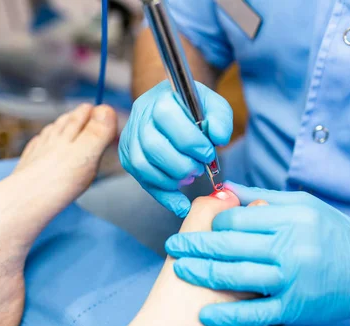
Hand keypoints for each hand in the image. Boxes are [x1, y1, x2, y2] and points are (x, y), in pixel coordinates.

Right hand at [119, 81, 232, 216]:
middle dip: (182, 164)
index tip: (208, 152)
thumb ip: (220, 118)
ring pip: (143, 166)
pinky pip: (143, 182)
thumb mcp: (212, 105)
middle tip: (199, 168)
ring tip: (190, 176)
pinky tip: (181, 202)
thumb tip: (218, 137)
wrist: (174, 109)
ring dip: (172, 179)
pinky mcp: (129, 159)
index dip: (190, 139)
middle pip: (153, 146)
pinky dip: (164, 195)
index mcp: (160, 99)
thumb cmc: (195, 109)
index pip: (166, 116)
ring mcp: (130, 139)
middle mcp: (139, 118)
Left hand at [165, 183, 349, 325]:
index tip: (204, 226)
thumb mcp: (303, 205)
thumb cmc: (335, 233)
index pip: (238, 219)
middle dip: (195, 245)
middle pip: (230, 245)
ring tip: (180, 270)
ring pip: (236, 276)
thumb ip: (262, 198)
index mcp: (291, 218)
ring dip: (203, 274)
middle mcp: (291, 247)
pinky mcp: (295, 307)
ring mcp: (292, 279)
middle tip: (173, 246)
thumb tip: (225, 188)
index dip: (215, 222)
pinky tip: (206, 315)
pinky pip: (255, 313)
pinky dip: (228, 316)